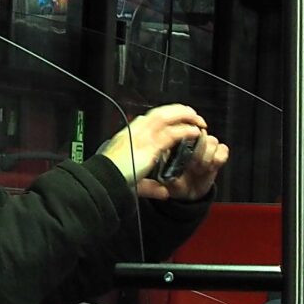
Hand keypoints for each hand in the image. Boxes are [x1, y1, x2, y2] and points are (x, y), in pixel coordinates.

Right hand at [101, 105, 224, 200]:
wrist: (105, 179)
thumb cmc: (113, 178)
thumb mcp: (134, 180)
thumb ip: (151, 186)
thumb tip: (164, 192)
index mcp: (130, 134)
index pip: (151, 118)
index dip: (167, 117)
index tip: (178, 120)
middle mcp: (136, 130)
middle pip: (161, 112)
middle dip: (179, 111)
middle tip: (193, 115)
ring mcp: (143, 135)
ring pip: (168, 117)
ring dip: (185, 116)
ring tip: (198, 120)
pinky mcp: (150, 144)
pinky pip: (172, 133)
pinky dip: (185, 130)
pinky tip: (195, 132)